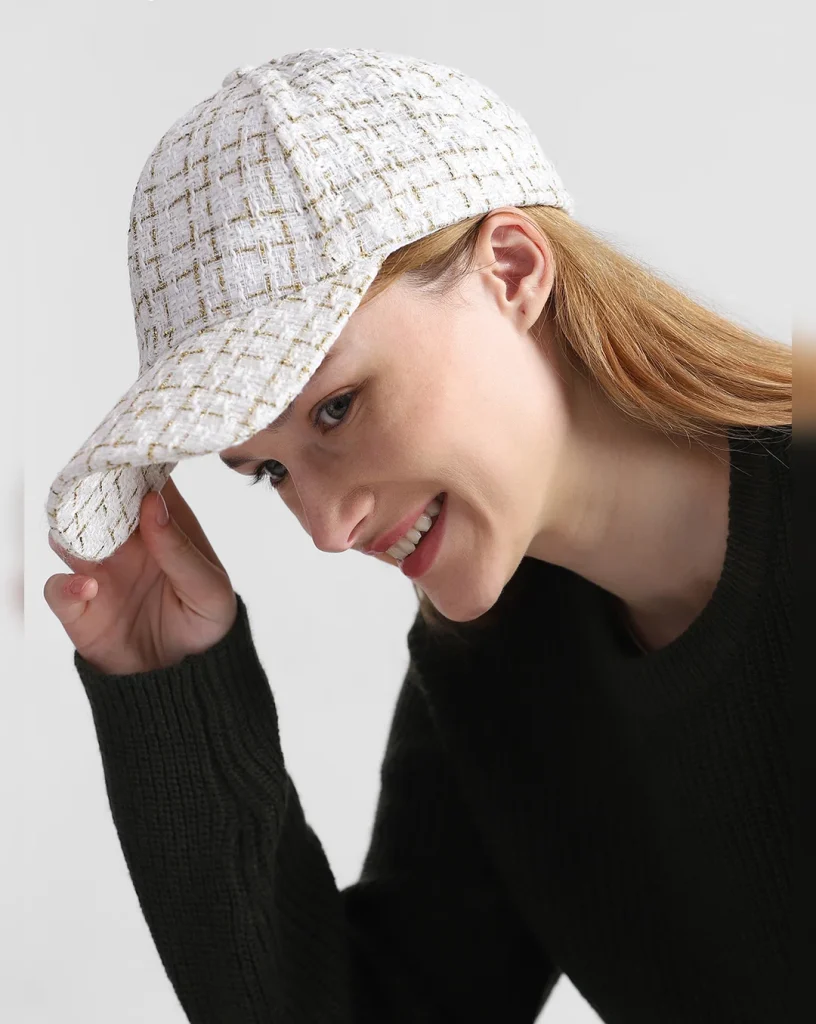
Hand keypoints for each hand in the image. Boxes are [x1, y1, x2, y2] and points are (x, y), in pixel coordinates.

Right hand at [43, 477, 237, 674]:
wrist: (184, 680)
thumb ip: (181, 549)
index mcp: (165, 530)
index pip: (146, 485)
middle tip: (94, 480)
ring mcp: (100, 571)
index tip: (129, 449)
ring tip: (85, 532)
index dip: (137, 465)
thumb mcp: (209, 589)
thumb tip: (153, 503)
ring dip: (72, 531)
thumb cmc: (204, 623)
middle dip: (95, 490)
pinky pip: (58, 587)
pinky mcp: (79, 606)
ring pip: (70, 536)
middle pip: (101, 503)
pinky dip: (66, 584)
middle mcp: (127, 544)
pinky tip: (89, 587)